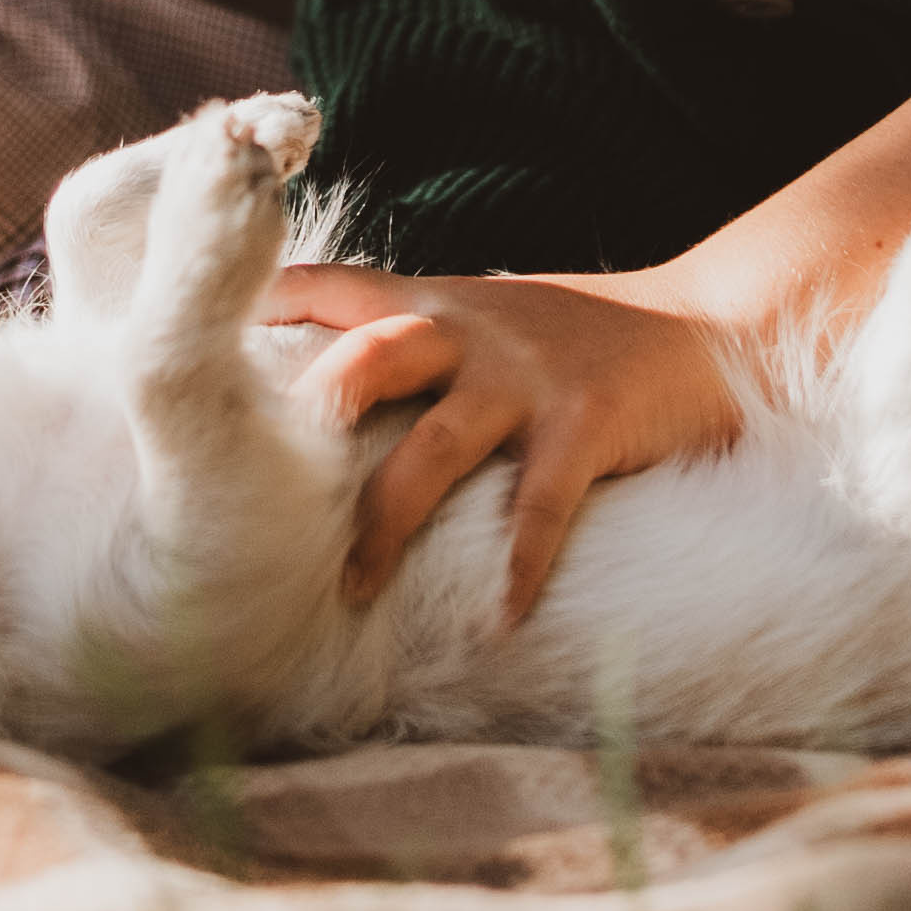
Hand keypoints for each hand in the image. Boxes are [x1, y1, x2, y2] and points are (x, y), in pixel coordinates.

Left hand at [260, 265, 741, 621]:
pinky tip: (498, 621)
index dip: (265, 307)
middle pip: (370, 357)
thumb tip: (316, 410)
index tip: (199, 344)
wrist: (711, 320)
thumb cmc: (577, 337)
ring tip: (354, 587)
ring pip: (436, 444)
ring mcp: (528, 376)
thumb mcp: (485, 318)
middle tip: (257, 487)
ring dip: (390, 520)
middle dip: (314, 413)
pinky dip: (519, 566)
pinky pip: (543, 503)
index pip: (333, 289)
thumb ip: (410, 348)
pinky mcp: (588, 420)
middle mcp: (469, 331)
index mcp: (436, 306)